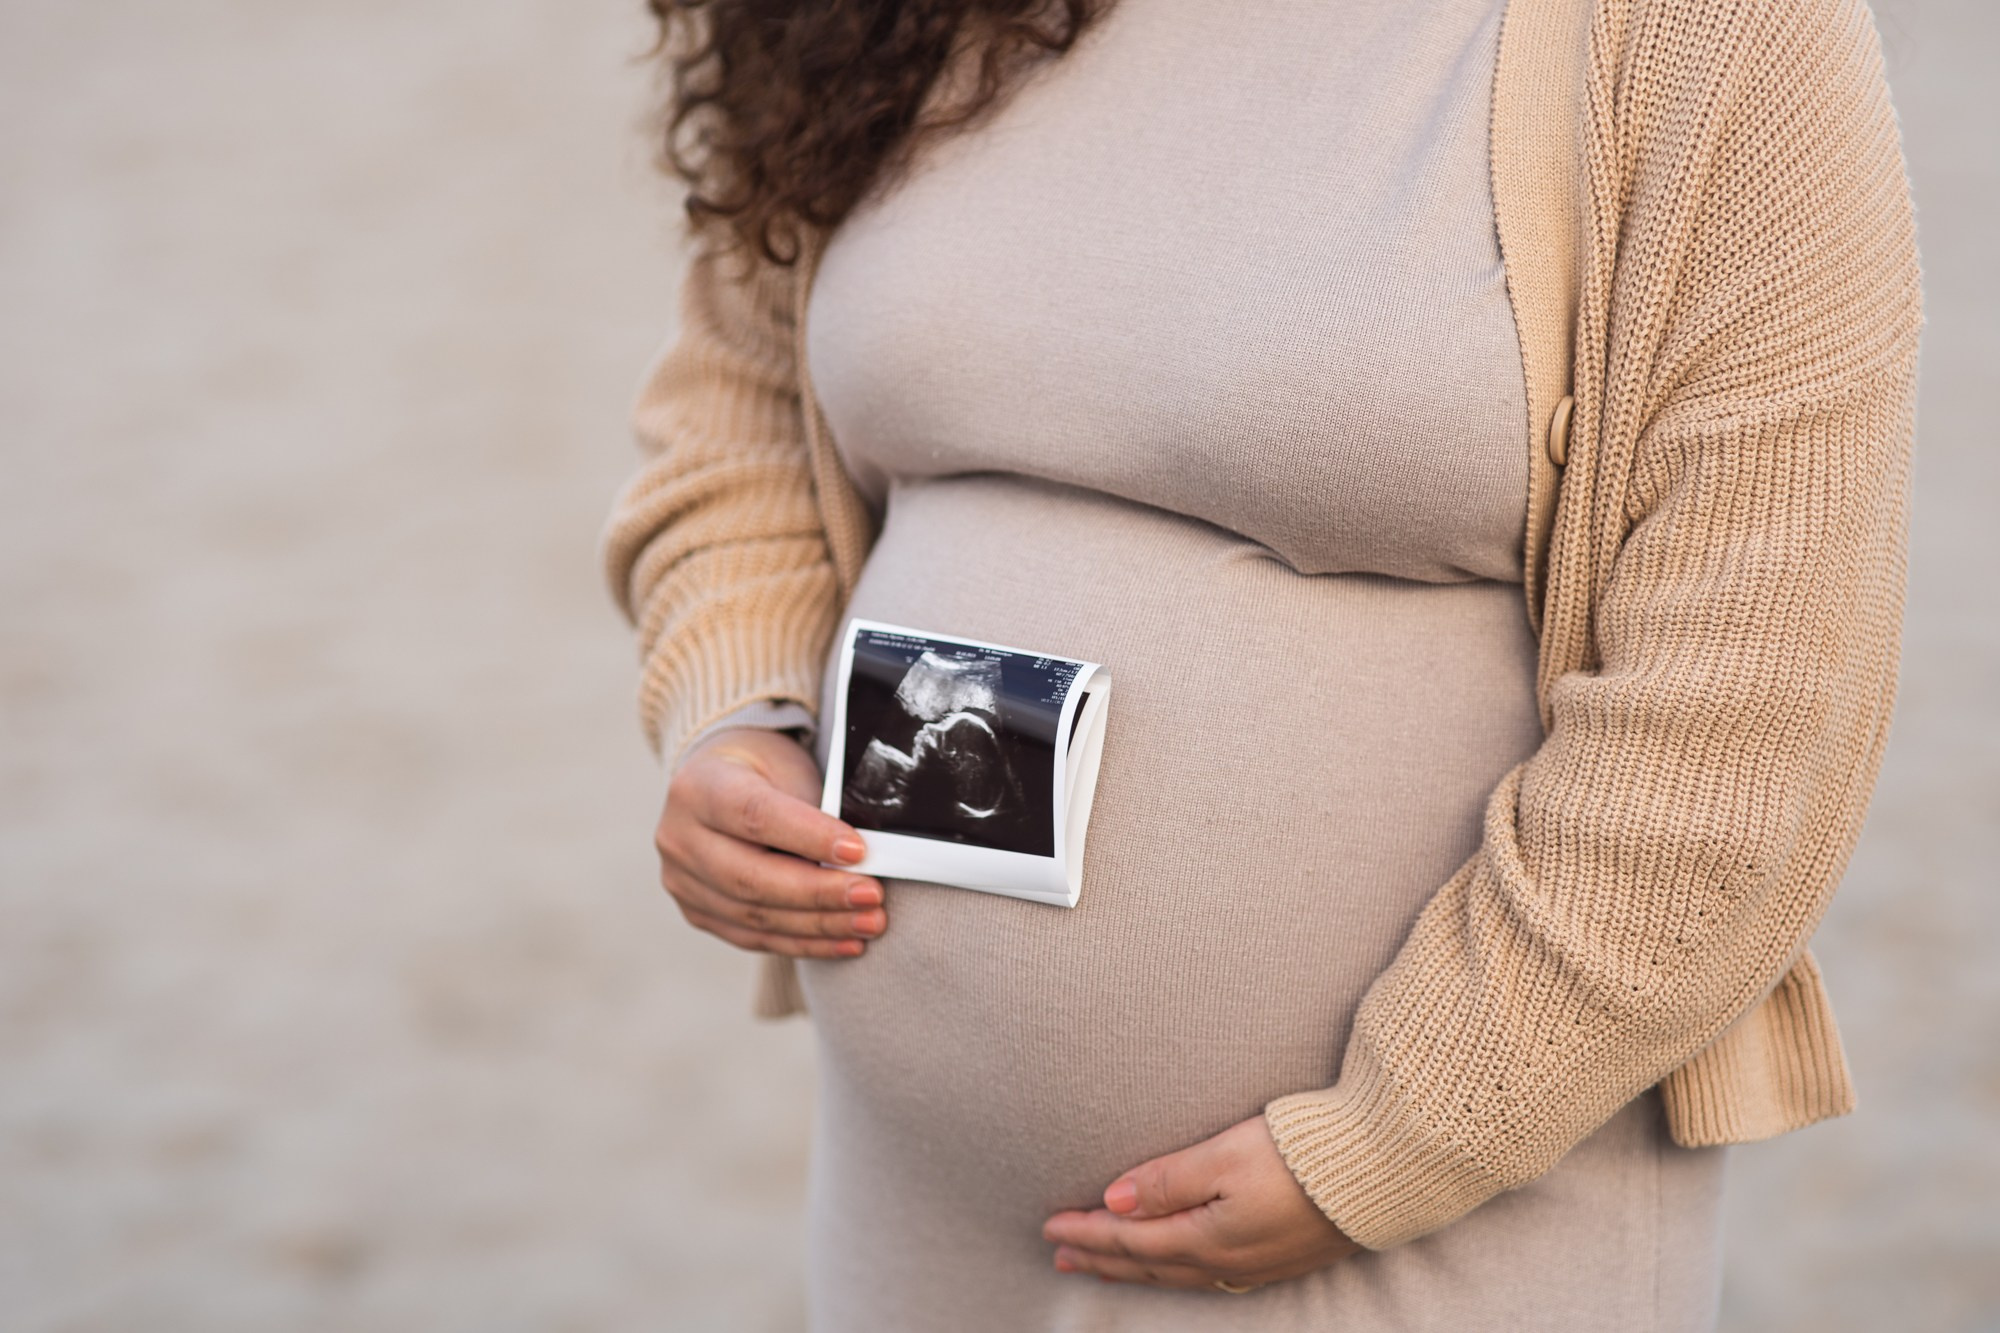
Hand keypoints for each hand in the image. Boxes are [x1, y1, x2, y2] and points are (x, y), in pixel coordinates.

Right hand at [655, 727, 885, 957]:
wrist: (722, 784)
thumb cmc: (764, 772)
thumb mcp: (788, 771)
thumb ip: (814, 811)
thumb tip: (861, 861)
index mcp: (698, 788)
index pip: (754, 816)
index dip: (808, 837)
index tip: (858, 851)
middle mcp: (679, 837)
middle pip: (751, 877)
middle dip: (820, 893)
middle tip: (872, 896)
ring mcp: (682, 881)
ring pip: (754, 915)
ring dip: (820, 925)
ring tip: (869, 922)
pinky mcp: (697, 912)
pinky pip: (754, 937)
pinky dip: (804, 943)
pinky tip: (846, 943)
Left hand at [1042, 1115, 1359, 1289]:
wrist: (1382, 1169)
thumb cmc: (1303, 1152)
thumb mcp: (1225, 1156)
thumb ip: (1167, 1179)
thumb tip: (1113, 1200)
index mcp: (1208, 1237)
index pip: (1130, 1239)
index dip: (1088, 1232)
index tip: (1049, 1225)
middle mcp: (1227, 1261)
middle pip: (1147, 1263)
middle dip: (1100, 1256)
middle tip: (1060, 1253)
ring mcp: (1255, 1266)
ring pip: (1176, 1274)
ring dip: (1133, 1267)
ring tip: (1101, 1263)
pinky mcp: (1279, 1259)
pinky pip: (1207, 1277)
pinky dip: (1173, 1272)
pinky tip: (1173, 1267)